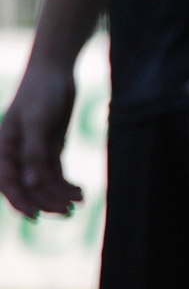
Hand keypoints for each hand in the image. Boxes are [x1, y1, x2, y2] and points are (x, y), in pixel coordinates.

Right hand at [0, 62, 83, 219]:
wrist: (55, 71)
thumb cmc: (40, 93)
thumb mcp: (37, 122)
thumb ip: (34, 153)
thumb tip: (32, 183)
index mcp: (3, 148)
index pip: (8, 182)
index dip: (20, 201)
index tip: (36, 217)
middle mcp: (15, 154)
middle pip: (28, 186)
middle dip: (46, 201)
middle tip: (68, 212)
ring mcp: (33, 152)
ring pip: (43, 182)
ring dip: (59, 194)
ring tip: (79, 201)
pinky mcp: (48, 149)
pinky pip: (55, 173)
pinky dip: (66, 184)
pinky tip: (81, 191)